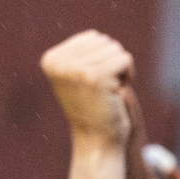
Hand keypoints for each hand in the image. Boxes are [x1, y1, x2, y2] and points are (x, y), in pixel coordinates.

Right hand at [41, 30, 133, 145]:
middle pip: (104, 41)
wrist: (96, 142)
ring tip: (109, 92)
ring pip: (115, 49)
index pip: (93, 37)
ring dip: (120, 71)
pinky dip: (128, 75)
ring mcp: (76, 69)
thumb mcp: (79, 79)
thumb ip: (82, 55)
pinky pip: (125, 59)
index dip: (102, 59)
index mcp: (51, 59)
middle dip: (112, 63)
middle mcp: (59, 62)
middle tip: (105, 90)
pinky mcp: (95, 77)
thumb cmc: (93, 110)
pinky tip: (117, 93)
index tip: (95, 83)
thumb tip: (98, 37)